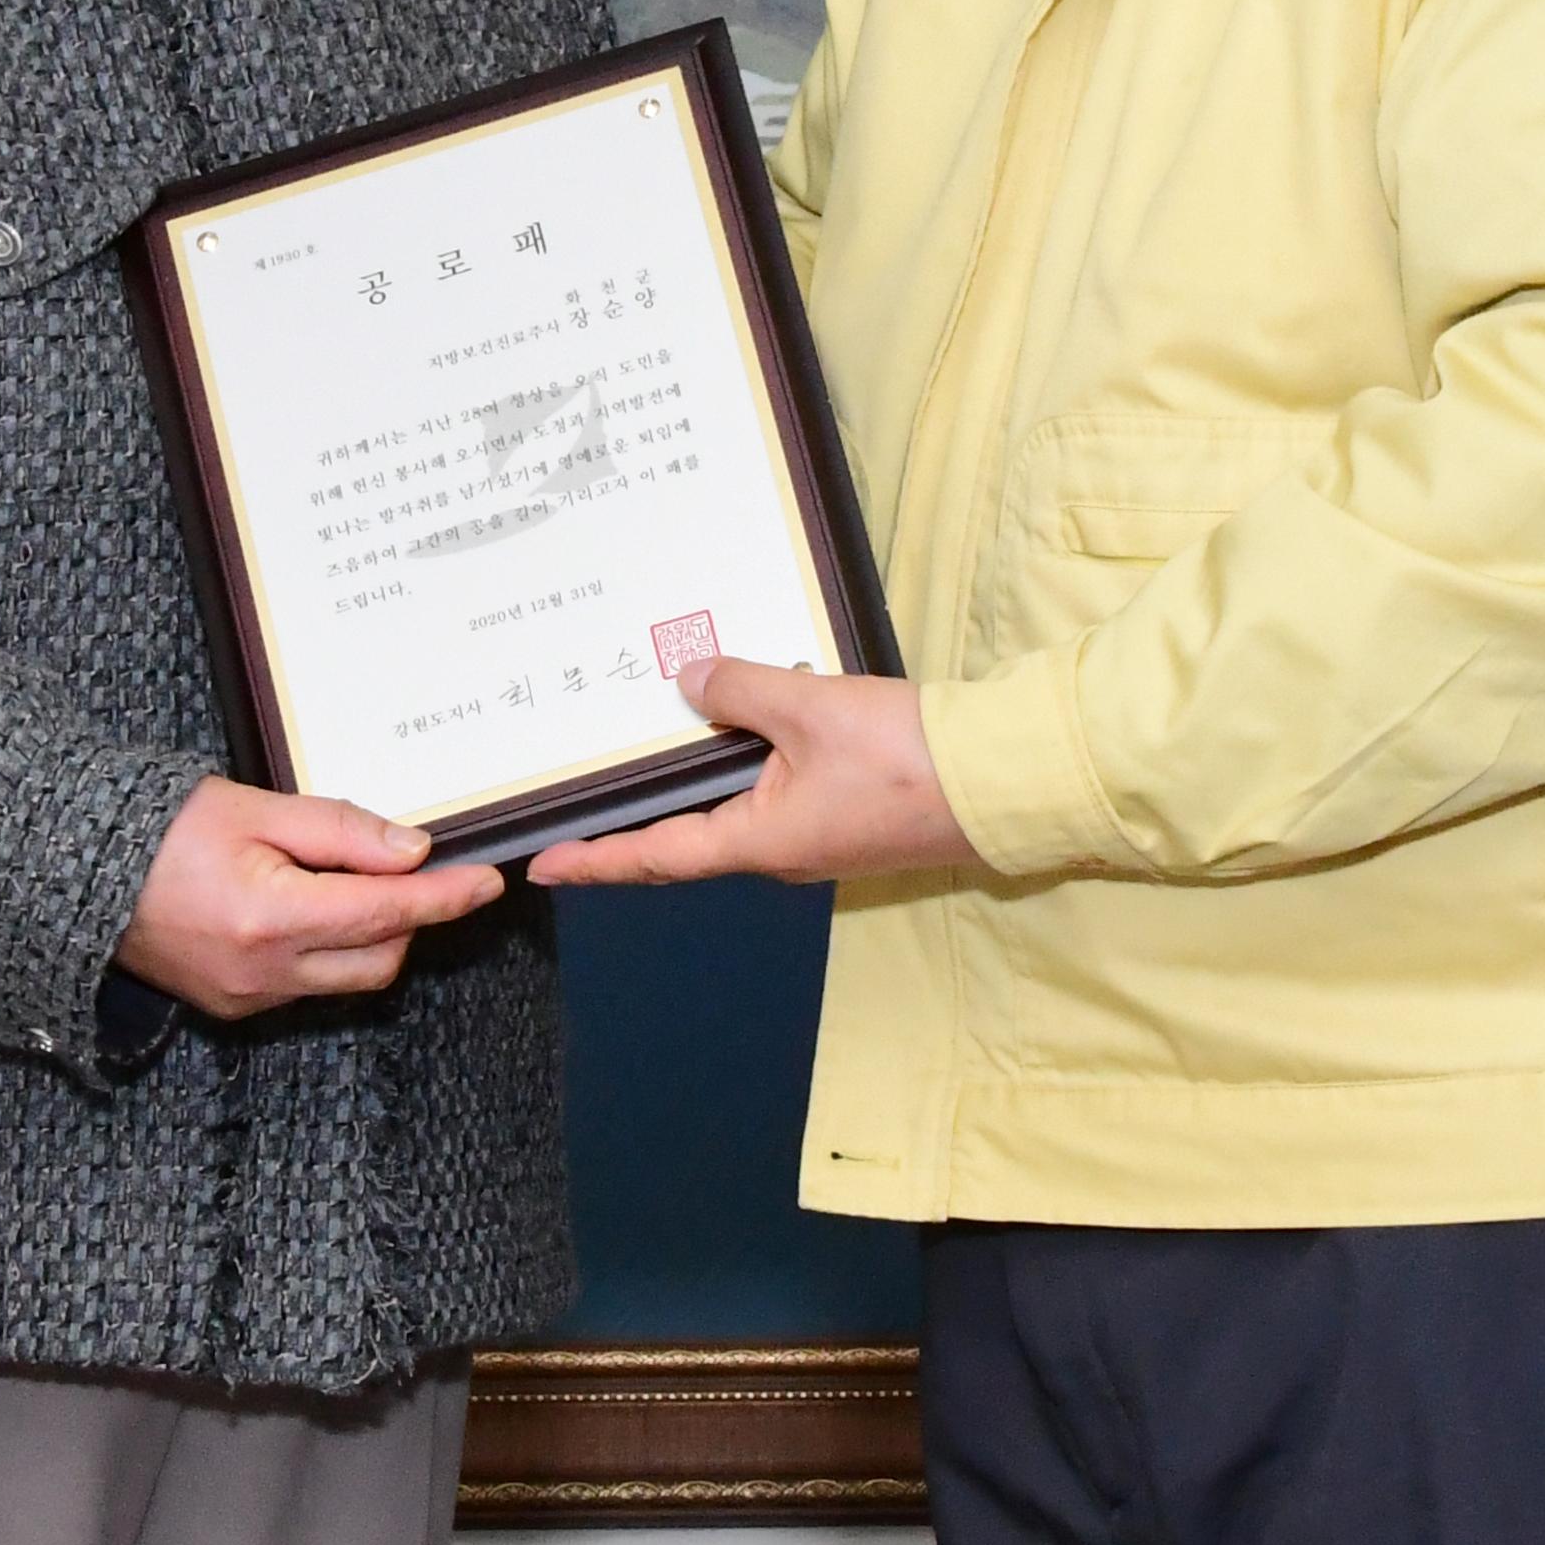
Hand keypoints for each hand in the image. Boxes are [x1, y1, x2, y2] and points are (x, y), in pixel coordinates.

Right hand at [114, 778, 506, 1019]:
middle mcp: (264, 973)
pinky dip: (329, 952)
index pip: (386, 913)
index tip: (488, 881)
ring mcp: (248, 999)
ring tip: (351, 882)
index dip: (444, 897)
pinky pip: (309, 987)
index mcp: (270, 919)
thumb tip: (413, 851)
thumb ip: (339, 831)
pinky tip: (309, 908)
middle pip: (380, 958)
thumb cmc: (160, 830)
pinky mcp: (234, 1008)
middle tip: (408, 867)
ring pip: (348, 978)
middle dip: (409, 917)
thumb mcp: (254, 810)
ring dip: (370, 937)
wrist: (76, 874)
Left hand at [529, 661, 974, 888]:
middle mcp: (780, 852)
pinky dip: (741, 766)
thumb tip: (690, 681)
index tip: (543, 864)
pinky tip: (737, 728)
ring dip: (692, 786)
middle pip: (687, 839)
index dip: (597, 860)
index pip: (655, 856)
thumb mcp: (811, 709)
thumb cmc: (905, 758)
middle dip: (635, 823)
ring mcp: (815, 837)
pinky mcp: (845, 816)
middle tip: (581, 802)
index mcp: (759, 841)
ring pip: (733, 812)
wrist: (1000, 781)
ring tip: (647, 751)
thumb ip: (743, 689)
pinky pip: (773, 794)